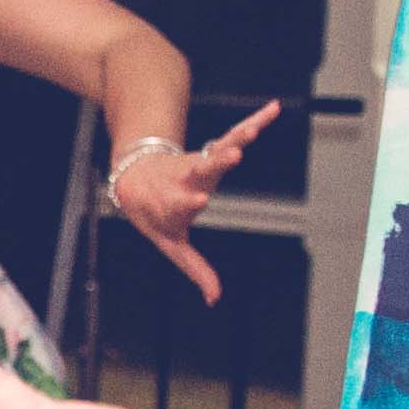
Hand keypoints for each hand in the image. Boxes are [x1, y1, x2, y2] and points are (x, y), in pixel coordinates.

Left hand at [102, 104, 281, 304]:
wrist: (135, 179)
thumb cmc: (155, 215)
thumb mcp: (171, 244)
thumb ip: (195, 268)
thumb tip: (214, 299)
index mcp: (175, 203)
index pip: (182, 202)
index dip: (188, 200)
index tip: (198, 198)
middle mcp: (187, 179)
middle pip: (201, 170)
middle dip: (213, 164)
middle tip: (230, 156)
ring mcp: (200, 162)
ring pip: (218, 149)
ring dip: (236, 139)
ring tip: (252, 132)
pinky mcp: (212, 150)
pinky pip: (234, 133)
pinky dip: (254, 121)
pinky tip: (272, 109)